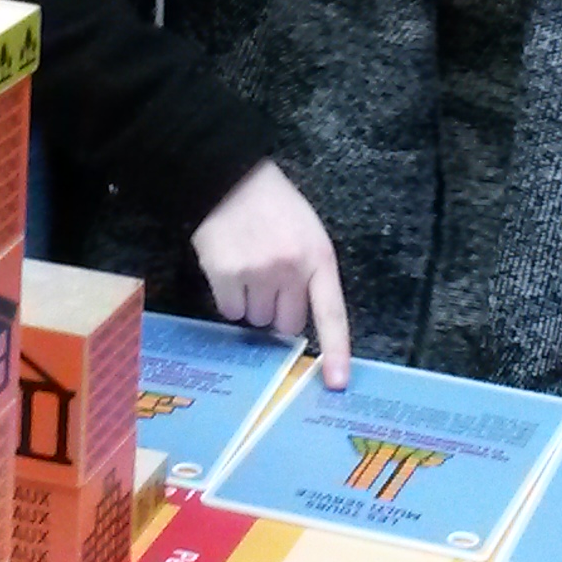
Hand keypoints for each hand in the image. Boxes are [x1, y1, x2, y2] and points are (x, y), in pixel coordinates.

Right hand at [190, 161, 353, 388]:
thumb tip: (296, 322)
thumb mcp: (308, 234)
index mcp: (318, 257)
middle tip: (270, 282)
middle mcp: (290, 269)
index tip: (335, 383)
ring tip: (248, 268)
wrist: (230, 179)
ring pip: (256, 320)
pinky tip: (230, 269)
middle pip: (288, 325)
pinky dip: (229, 298)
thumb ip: (310, 274)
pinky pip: (230, 312)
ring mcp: (257, 273)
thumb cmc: (274, 208)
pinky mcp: (225, 275)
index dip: (335, 351)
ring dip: (252, 304)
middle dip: (279, 312)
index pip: (331, 313)